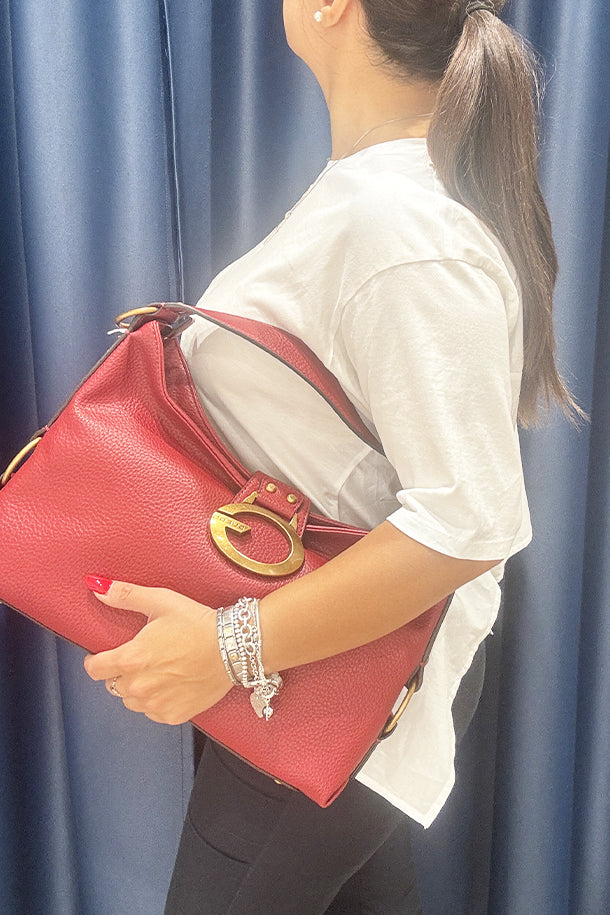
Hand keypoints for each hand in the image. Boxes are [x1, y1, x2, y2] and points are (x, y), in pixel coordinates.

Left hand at [83, 579, 232, 724]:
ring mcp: (156, 704)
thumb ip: (126, 595)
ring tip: (158, 671)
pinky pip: (152, 712)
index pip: (94, 670)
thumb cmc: (197, 623)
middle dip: (122, 672)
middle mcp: (140, 686)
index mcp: (131, 658)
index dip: (96, 660)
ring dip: (138, 689)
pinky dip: (157, 701)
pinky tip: (172, 684)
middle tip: (143, 658)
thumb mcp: (161, 601)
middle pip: (113, 685)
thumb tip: (97, 586)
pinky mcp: (173, 715)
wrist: (234, 648)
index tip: (104, 656)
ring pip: (131, 701)